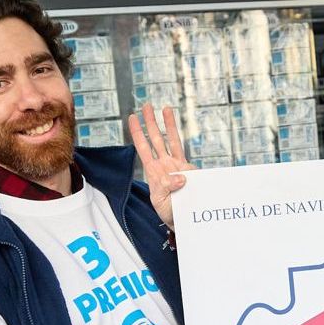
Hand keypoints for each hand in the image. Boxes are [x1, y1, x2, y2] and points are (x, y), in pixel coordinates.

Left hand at [128, 103, 194, 229]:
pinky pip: (186, 152)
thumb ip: (167, 188)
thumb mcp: (162, 202)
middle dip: (151, 122)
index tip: (133, 117)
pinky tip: (182, 128)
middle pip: (156, 139)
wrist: (181, 220)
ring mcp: (178, 166)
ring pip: (172, 140)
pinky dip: (184, 140)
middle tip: (146, 105)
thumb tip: (180, 175)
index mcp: (154, 171)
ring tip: (165, 108)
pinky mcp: (190, 170)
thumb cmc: (168, 213)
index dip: (138, 132)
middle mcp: (165, 165)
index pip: (143, 147)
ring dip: (168, 124)